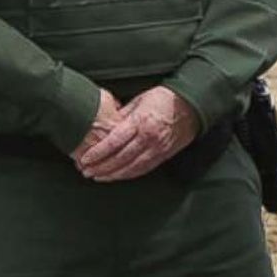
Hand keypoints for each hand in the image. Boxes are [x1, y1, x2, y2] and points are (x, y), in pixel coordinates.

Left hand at [75, 86, 199, 181]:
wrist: (192, 104)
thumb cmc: (164, 99)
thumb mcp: (139, 101)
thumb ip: (122, 116)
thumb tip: (104, 126)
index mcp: (140, 121)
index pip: (114, 142)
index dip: (97, 152)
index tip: (85, 159)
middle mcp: (149, 137)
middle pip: (120, 158)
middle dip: (101, 167)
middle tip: (86, 171)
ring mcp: (157, 147)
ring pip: (131, 167)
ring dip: (113, 174)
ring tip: (98, 177)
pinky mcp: (164, 154)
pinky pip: (144, 168)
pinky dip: (129, 174)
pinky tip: (118, 176)